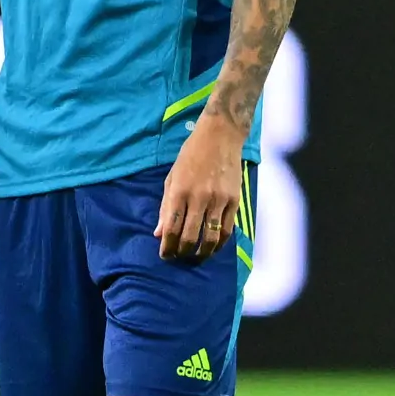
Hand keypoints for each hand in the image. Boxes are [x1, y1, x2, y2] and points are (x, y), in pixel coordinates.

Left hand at [156, 118, 242, 262]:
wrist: (220, 137)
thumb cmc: (190, 156)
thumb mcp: (171, 178)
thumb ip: (166, 207)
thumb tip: (159, 233)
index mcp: (179, 192)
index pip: (172, 228)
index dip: (167, 246)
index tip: (165, 255)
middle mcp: (199, 198)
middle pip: (190, 236)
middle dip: (182, 252)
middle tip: (178, 258)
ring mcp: (219, 200)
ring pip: (211, 237)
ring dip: (202, 253)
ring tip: (195, 258)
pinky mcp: (235, 200)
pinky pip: (227, 229)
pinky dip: (220, 243)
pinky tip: (213, 248)